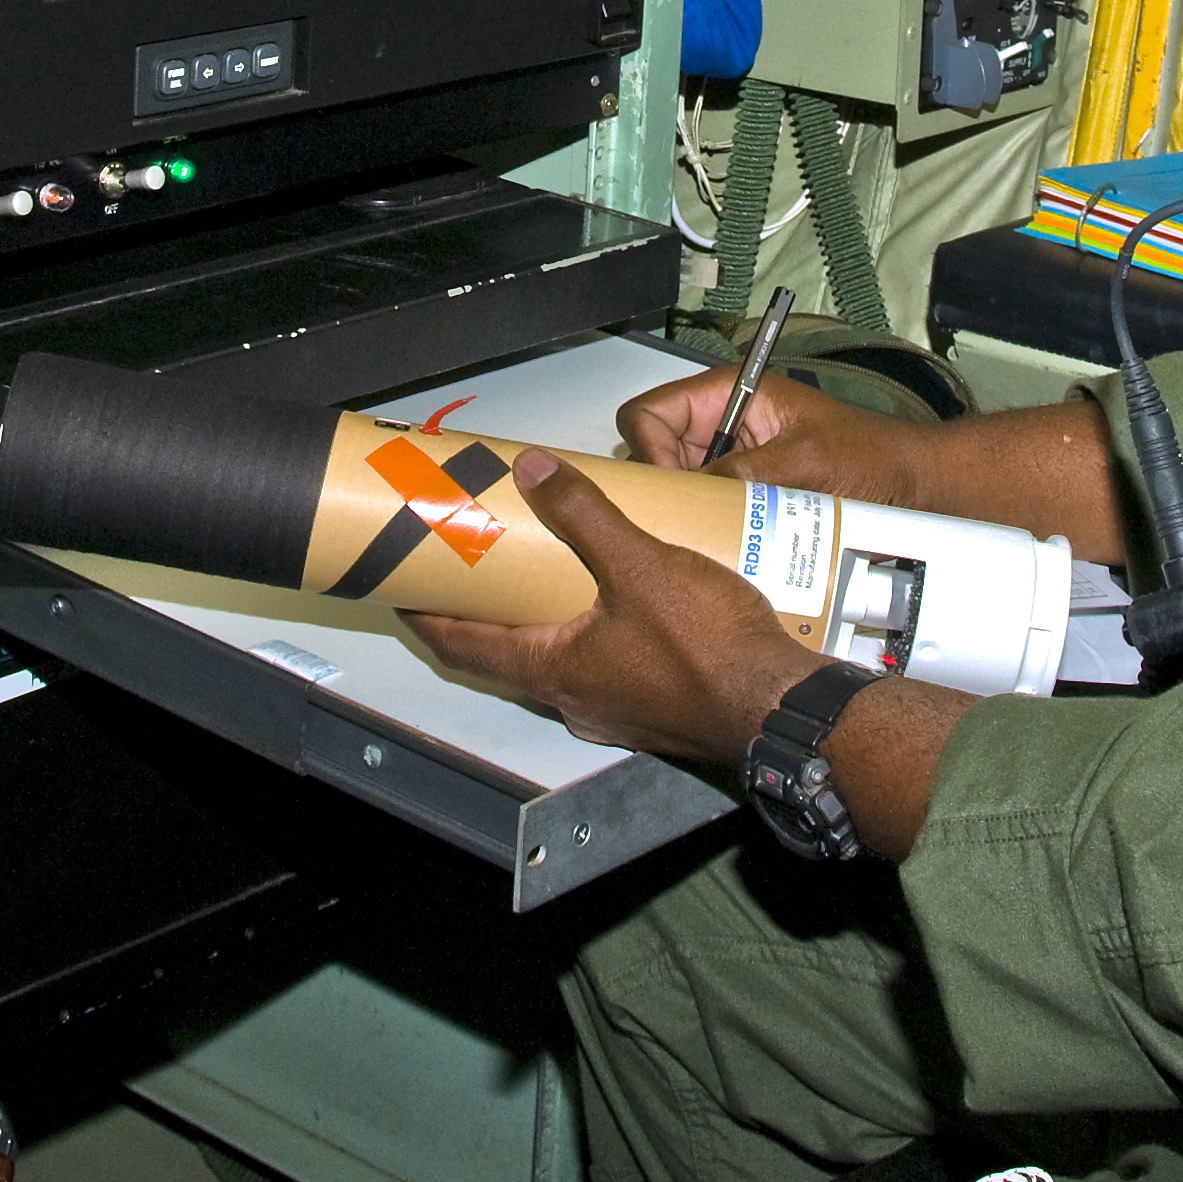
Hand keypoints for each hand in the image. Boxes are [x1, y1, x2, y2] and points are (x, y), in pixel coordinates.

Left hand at [403, 448, 822, 763]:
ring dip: (542, 623)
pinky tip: (617, 601)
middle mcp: (573, 699)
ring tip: (544, 571)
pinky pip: (602, 668)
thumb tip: (534, 471)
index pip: (461, 646)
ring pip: (556, 664)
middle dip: (486, 611)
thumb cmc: (709, 646)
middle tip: (475, 565)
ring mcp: (613, 710)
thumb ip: (586, 516)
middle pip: (505, 655)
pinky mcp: (651, 709)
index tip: (402, 586)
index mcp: (553, 671)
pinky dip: (590, 634)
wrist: (780, 706)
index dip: (425, 614)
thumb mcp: (641, 565)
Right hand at [617, 368, 936, 505]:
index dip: (648, 451)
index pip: (649, 413)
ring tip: (708, 532)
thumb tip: (687, 492)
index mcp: (730, 393)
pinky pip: (703, 504)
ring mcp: (731, 458)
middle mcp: (723, 423)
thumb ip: (743, 472)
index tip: (669, 487)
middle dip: (663, 485)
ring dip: (685, 507)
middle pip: (653, 451)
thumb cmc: (872, 456)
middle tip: (685, 519)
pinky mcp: (742, 489)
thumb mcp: (804, 461)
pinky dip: (705, 522)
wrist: (910, 486)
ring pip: (674, 482)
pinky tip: (724, 540)